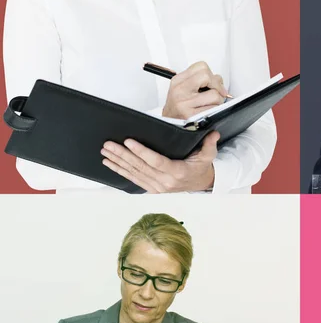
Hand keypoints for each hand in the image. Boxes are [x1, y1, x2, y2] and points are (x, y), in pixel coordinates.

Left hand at [101, 132, 219, 192]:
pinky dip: (121, 172)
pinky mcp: (153, 190)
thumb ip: (209, 144)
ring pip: (134, 173)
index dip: (141, 152)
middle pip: (140, 167)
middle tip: (109, 144)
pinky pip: (134, 180)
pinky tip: (110, 164)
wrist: (201, 184)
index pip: (156, 161)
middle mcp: (166, 182)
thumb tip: (213, 133)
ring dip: (118, 162)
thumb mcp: (208, 155)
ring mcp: (158, 187)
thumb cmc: (201, 167)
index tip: (129, 141)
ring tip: (105, 152)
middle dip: (123, 155)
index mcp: (178, 172)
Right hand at [163, 61, 228, 119]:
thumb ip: (199, 81)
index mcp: (178, 81)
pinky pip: (213, 109)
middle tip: (217, 93)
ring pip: (214, 95)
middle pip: (207, 77)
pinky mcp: (191, 116)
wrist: (170, 126)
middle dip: (217, 86)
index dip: (212, 75)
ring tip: (211, 104)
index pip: (201, 67)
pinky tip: (209, 112)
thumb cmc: (178, 108)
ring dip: (219, 101)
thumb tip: (218, 79)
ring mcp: (185, 104)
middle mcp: (180, 91)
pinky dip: (216, 111)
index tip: (214, 83)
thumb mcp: (182, 89)